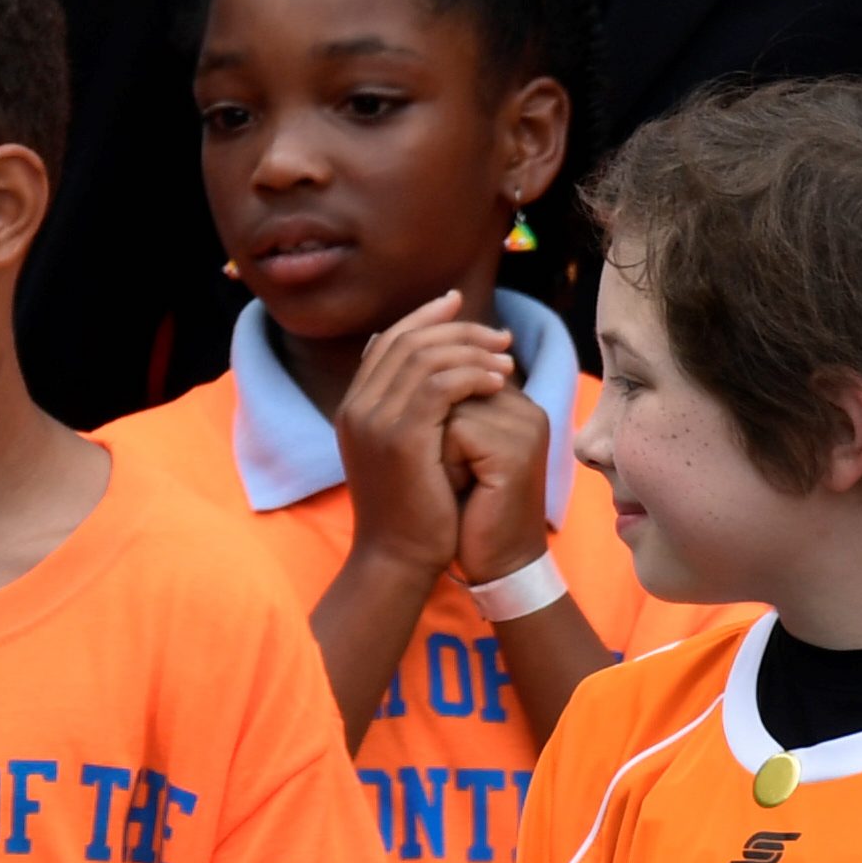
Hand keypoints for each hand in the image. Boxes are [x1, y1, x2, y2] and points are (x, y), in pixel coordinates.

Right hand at [333, 304, 516, 577]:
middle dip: (458, 330)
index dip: (426, 316)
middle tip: (501, 337)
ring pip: (425, 357)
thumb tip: (434, 371)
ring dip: (472, 351)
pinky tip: (498, 382)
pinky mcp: (399, 437)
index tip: (461, 306)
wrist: (399, 557)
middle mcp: (356, 408)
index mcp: (355, 407)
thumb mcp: (406, 452)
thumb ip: (412, 410)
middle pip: (407, 341)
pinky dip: (471, 375)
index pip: (388, 340)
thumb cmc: (414, 509)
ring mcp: (373, 421)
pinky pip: (439, 385)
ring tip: (506, 359)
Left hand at [439, 376, 554, 584]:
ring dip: (430, 444)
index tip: (432, 455)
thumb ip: (432, 401)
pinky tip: (456, 488)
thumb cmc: (462, 506)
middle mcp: (521, 406)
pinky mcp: (516, 450)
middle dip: (425, 427)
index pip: (448, 368)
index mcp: (507, 401)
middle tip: (437, 470)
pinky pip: (455, 432)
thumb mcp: (443, 444)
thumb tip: (379, 348)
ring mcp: (523, 425)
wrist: (494, 560)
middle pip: (443, 381)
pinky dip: (442, 461)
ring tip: (448, 479)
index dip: (422, 411)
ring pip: (444, 404)